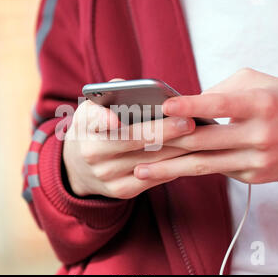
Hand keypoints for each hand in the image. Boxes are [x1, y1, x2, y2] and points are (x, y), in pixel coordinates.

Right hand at [63, 88, 195, 198]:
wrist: (79, 167)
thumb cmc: (94, 129)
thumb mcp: (92, 109)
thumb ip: (109, 94)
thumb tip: (130, 86)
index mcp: (84, 127)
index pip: (93, 120)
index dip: (103, 120)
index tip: (116, 117)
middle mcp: (92, 153)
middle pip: (131, 141)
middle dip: (162, 131)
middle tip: (188, 122)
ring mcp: (106, 175)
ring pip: (148, 161)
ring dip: (176, 150)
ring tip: (198, 137)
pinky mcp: (120, 190)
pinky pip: (152, 179)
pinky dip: (172, 167)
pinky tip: (189, 156)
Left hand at [134, 68, 277, 183]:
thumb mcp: (257, 83)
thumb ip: (221, 91)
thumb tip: (186, 106)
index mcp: (261, 104)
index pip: (220, 104)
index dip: (191, 105)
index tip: (163, 105)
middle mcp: (259, 135)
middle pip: (203, 140)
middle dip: (165, 142)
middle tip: (133, 143)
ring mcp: (256, 160)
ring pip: (204, 164)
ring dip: (168, 168)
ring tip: (139, 170)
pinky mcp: (252, 176)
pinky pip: (215, 171)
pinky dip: (189, 169)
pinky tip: (167, 170)